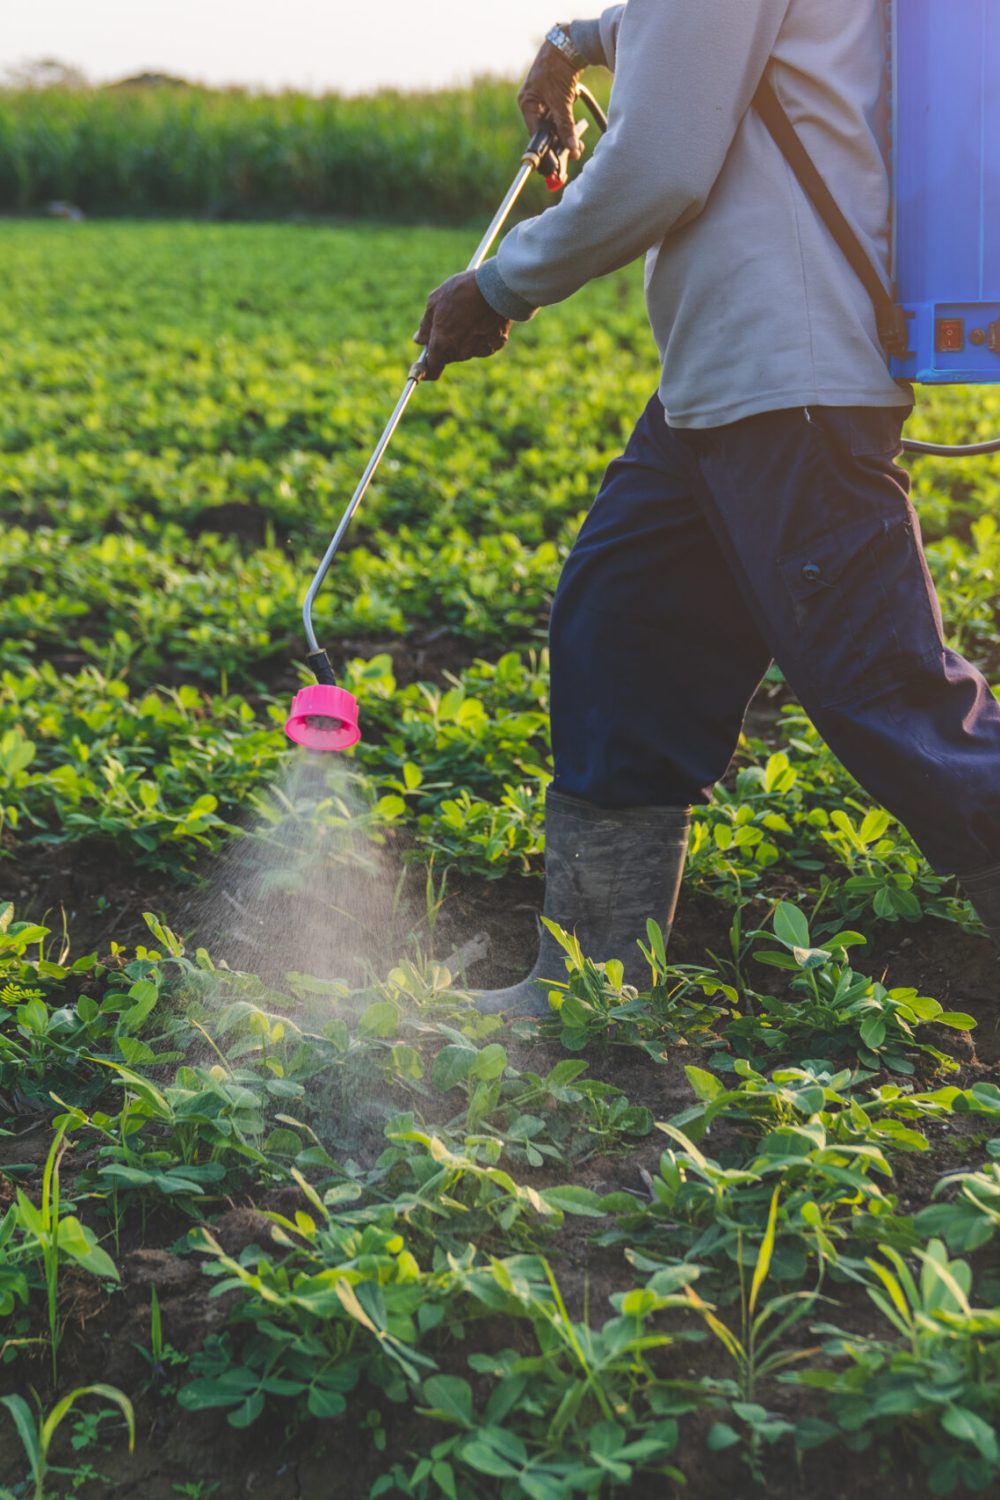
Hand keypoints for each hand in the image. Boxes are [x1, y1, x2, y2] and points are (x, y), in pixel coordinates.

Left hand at [414, 271, 512, 379]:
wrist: (498, 285)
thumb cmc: (462, 290)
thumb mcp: (435, 301)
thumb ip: (425, 325)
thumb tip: (419, 340)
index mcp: (442, 343)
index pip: (432, 370)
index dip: (426, 370)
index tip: (424, 366)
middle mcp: (460, 352)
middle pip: (449, 355)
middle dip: (446, 343)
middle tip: (450, 320)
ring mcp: (480, 350)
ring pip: (467, 349)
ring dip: (465, 337)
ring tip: (470, 312)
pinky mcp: (496, 344)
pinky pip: (485, 343)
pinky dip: (483, 333)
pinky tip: (485, 315)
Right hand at [518, 39, 583, 159]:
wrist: (568, 42)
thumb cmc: (558, 68)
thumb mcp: (561, 101)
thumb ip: (566, 126)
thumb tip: (571, 149)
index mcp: (527, 103)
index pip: (535, 134)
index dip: (546, 150)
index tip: (556, 165)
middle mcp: (532, 102)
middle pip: (544, 131)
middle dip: (558, 143)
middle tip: (572, 155)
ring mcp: (542, 98)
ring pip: (552, 124)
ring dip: (564, 134)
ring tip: (577, 146)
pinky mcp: (552, 94)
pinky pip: (557, 115)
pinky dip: (566, 123)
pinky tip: (574, 131)